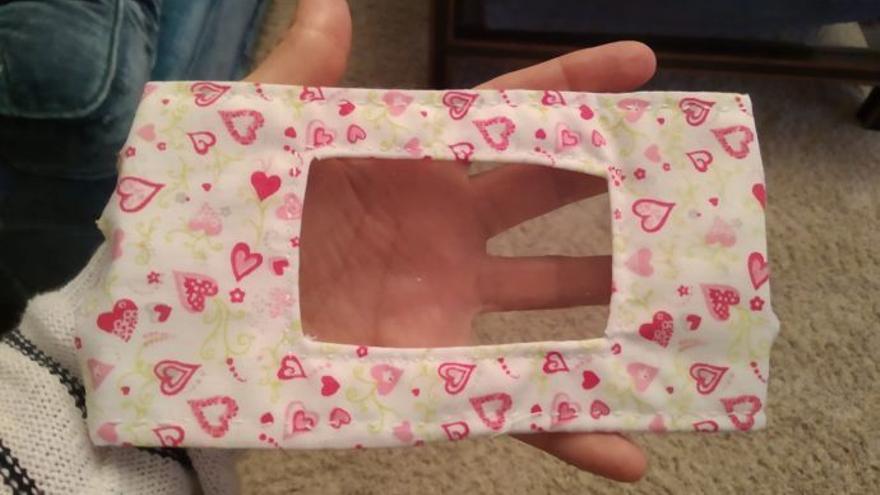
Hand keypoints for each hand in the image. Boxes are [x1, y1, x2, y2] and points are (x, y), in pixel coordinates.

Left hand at [247, 0, 654, 481]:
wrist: (201, 325)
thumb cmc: (229, 220)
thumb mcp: (260, 141)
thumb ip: (300, 74)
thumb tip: (328, 0)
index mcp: (417, 167)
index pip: (509, 118)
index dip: (573, 87)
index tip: (641, 65)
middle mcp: (447, 231)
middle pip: (550, 200)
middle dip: (614, 185)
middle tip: (682, 180)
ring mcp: (448, 304)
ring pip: (551, 300)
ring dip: (615, 304)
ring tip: (683, 303)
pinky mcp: (439, 372)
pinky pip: (516, 405)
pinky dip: (570, 431)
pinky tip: (628, 454)